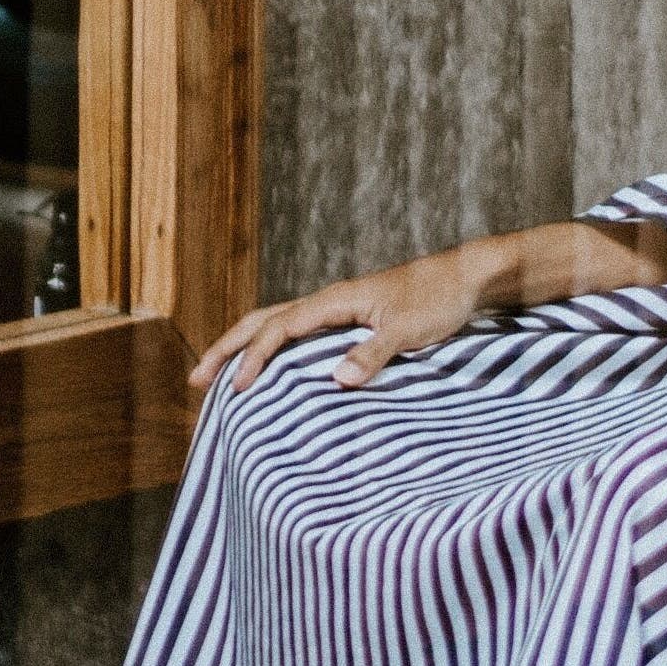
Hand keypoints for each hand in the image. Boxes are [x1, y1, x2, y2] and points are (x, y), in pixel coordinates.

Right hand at [193, 246, 485, 394]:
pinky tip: (276, 370)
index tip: (236, 388)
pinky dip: (276, 348)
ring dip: (248, 346)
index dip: (253, 357)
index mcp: (336, 300)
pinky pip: (301, 332)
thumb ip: (374, 353)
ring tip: (223, 376)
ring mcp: (341, 308)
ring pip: (280, 323)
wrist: (469, 276)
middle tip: (197, 380)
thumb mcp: (409, 330)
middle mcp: (331, 301)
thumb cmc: (440, 298)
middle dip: (229, 347)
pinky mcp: (354, 317)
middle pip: (265, 320)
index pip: (279, 328)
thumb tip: (337, 380)